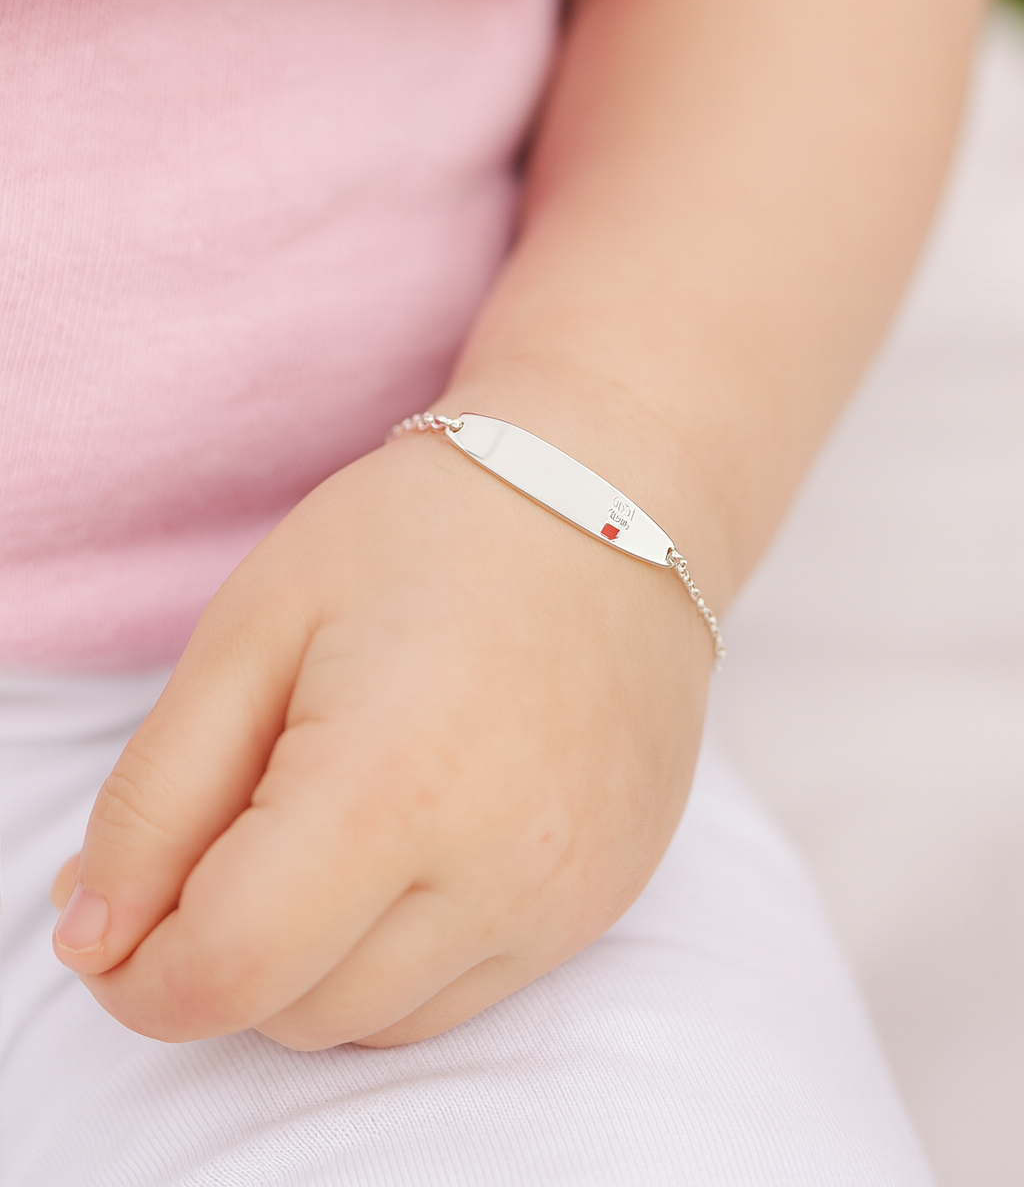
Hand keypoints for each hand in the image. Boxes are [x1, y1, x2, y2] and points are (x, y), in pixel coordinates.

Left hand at [51, 407, 710, 1048]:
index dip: (139, 971)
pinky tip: (417, 833)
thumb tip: (92, 937)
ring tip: (338, 813)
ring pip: (374, 1019)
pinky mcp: (603, 903)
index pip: (225, 972)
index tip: (118, 917)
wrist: (605, 501)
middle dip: (230, 947)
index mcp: (390, 783)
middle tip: (244, 814)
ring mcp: (564, 896)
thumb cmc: (418, 540)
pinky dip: (402, 948)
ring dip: (315, 959)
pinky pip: (461, 994)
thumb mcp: (250, 631)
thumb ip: (154, 798)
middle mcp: (496, 868)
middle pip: (294, 1011)